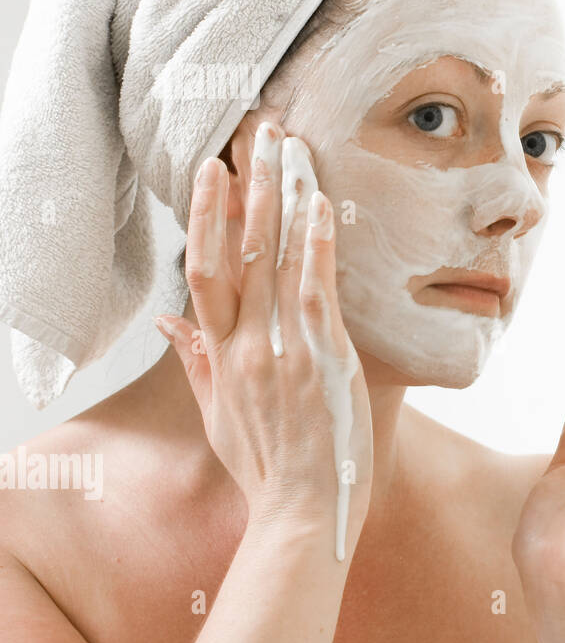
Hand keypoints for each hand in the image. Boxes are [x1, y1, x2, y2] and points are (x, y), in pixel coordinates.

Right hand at [155, 122, 372, 559]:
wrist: (304, 512)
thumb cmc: (266, 466)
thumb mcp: (218, 414)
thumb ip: (193, 362)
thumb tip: (165, 320)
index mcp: (219, 354)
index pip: (204, 267)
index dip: (207, 214)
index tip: (214, 168)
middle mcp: (243, 343)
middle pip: (238, 247)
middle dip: (249, 185)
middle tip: (260, 130)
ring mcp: (281, 348)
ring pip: (274, 257)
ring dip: (283, 197)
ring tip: (291, 146)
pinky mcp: (321, 358)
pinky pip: (314, 288)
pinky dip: (315, 244)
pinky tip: (320, 204)